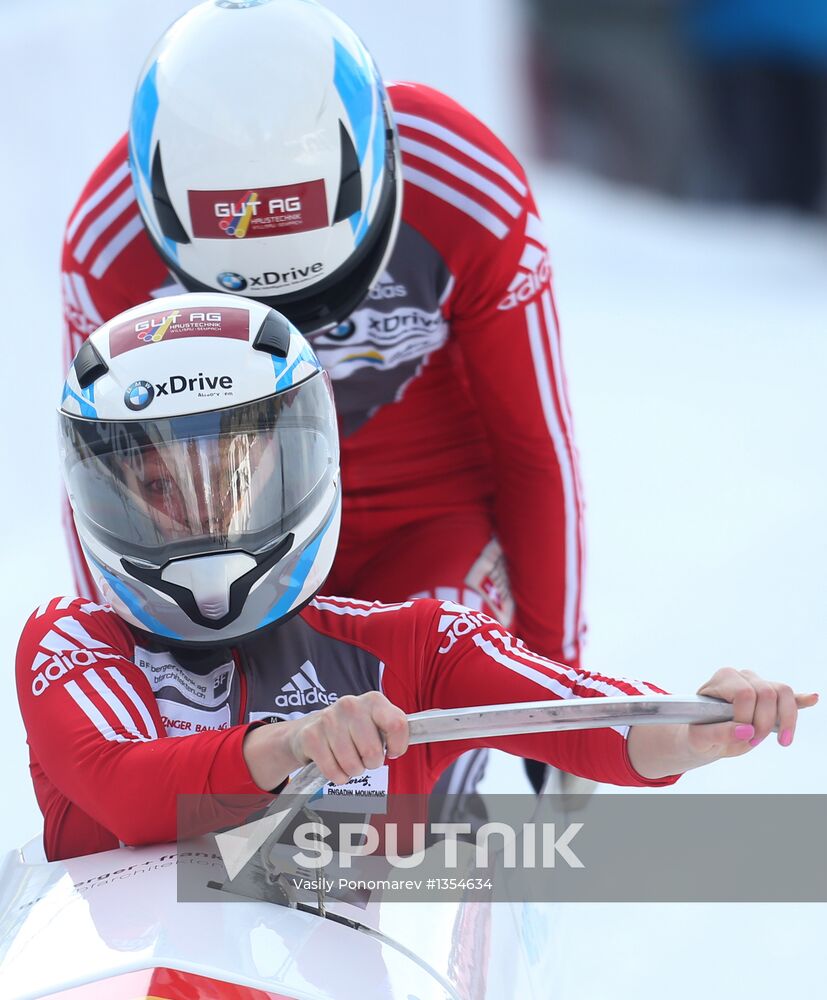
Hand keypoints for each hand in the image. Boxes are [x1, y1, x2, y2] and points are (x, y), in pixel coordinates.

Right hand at [287, 692, 408, 784]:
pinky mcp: (312, 735)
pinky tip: (334, 763)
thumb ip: (398, 726)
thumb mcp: (376, 722)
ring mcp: (329, 718)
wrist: (310, 729)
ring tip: (348, 758)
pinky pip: (333, 772)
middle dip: (370, 762)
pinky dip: (337, 776)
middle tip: (363, 755)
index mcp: (374, 701)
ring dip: (353, 770)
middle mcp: (351, 705)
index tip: (391, 751)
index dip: (398, 746)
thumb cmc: (353, 730)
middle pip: (373, 753)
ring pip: (353, 765)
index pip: (397, 725)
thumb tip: (435, 721)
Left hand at [627, 669, 817, 779]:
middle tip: (753, 742)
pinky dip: (801, 700)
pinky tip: (812, 698)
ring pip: (783, 693)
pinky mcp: (771, 699)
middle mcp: (742, 676)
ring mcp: (759, 684)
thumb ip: (718, 733)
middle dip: (764, 722)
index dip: (745, 717)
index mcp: (722, 679)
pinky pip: (790, 697)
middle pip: (767, 692)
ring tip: (782, 740)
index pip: (744, 693)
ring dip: (786, 719)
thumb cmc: (700, 732)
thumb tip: (745, 730)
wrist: (705, 735)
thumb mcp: (699, 737)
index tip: (739, 735)